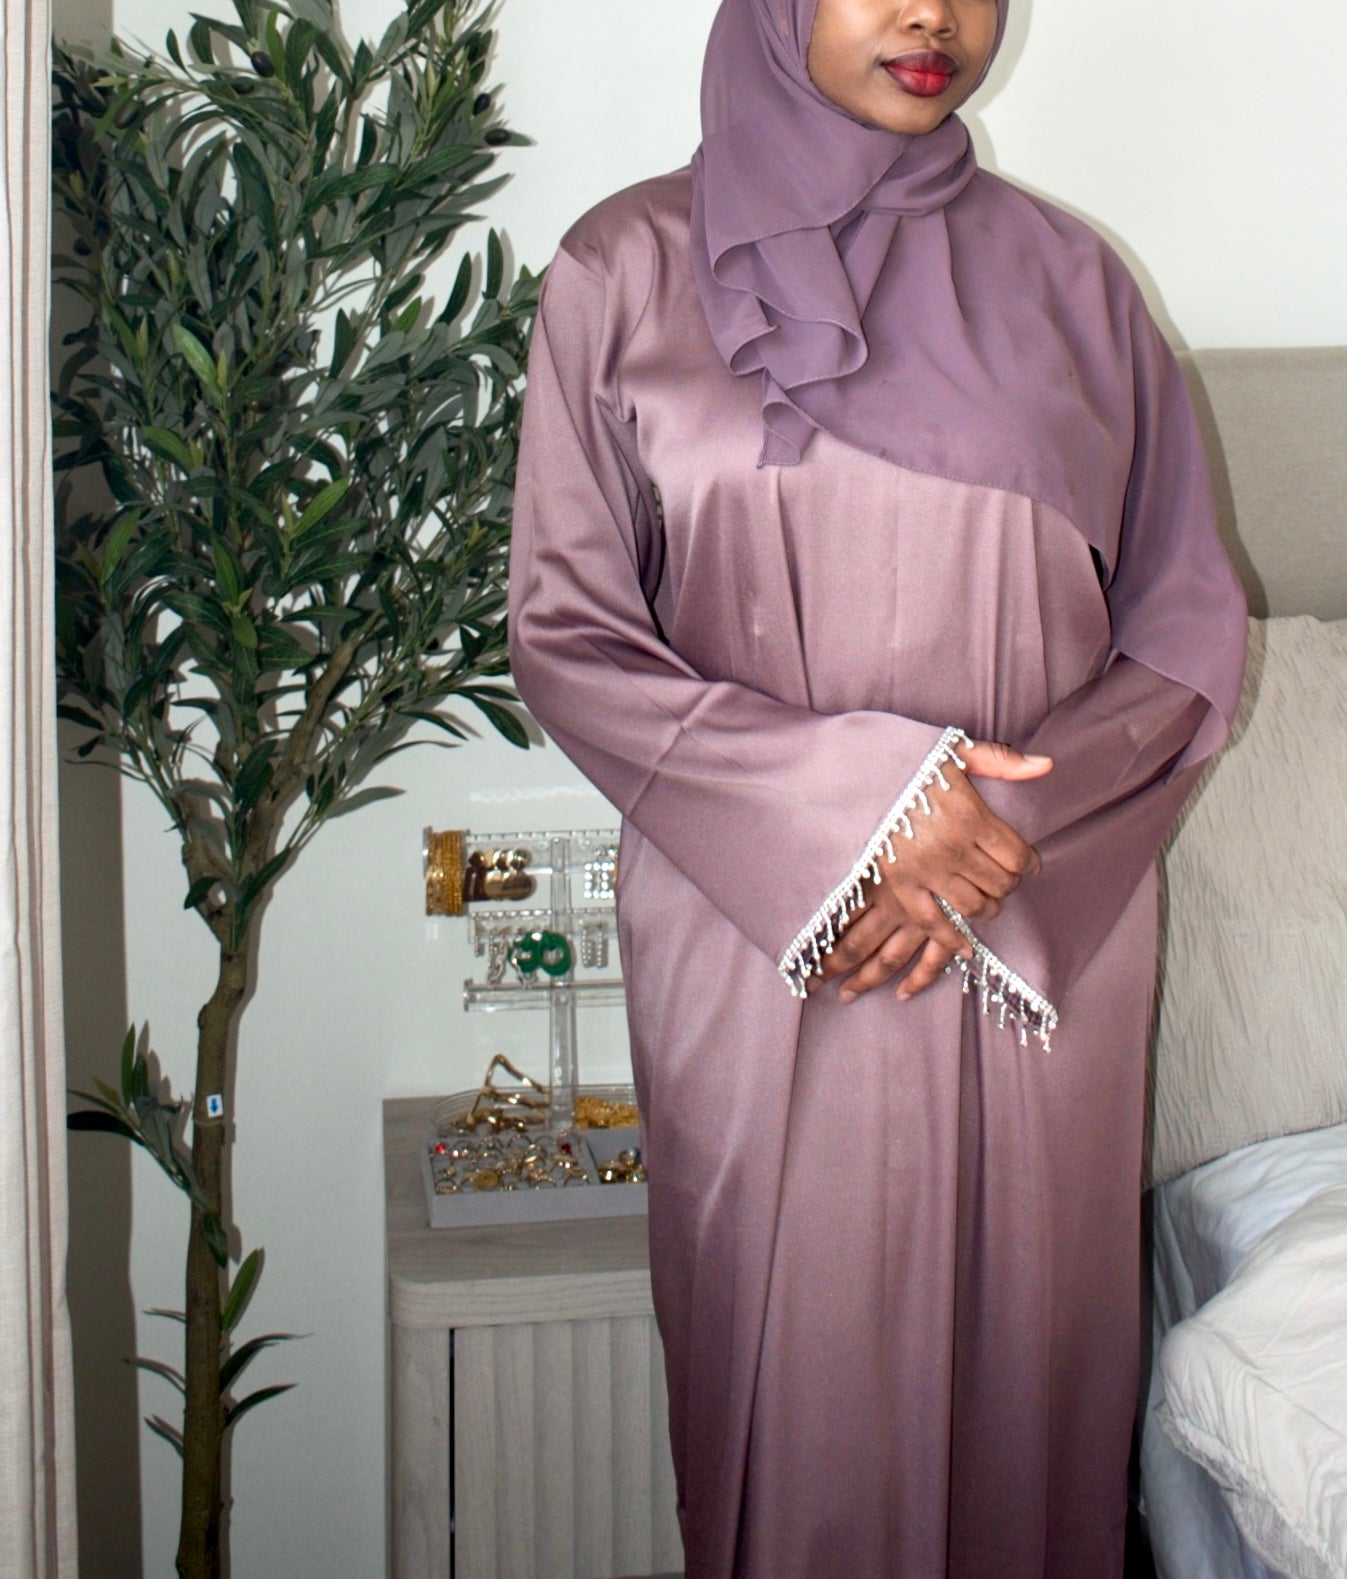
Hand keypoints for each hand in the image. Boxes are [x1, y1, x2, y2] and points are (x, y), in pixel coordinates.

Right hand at [817, 740, 1051, 1003]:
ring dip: (987, 908)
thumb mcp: (954, 751)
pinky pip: (932, 922)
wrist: (850, 773)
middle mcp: (953, 848)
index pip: (1017, 855)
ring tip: (988, 902)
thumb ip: (1001, 762)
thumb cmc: (904, 760)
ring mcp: (926, 870)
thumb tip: (1045, 766)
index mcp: (971, 815)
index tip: (1028, 863)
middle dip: (1009, 884)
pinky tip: (965, 948)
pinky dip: (951, 939)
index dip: (1029, 863)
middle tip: (1005, 879)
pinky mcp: (899, 885)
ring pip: (974, 906)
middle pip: (1000, 883)